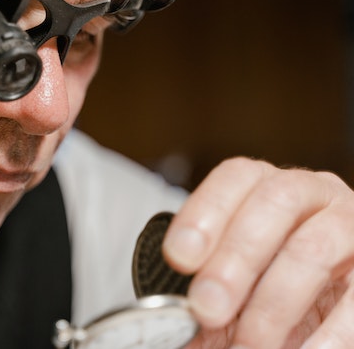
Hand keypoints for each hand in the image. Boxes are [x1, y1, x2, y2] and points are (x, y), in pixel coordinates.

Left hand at [162, 157, 353, 348]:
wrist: (329, 297)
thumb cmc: (271, 283)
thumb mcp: (236, 280)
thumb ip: (207, 290)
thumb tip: (172, 321)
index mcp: (266, 186)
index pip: (236, 178)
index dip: (205, 212)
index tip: (179, 257)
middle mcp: (314, 194)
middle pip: (274, 204)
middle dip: (235, 259)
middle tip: (207, 308)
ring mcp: (352, 225)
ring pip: (314, 248)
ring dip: (274, 304)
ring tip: (249, 347)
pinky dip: (330, 334)